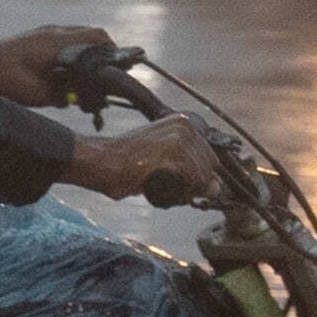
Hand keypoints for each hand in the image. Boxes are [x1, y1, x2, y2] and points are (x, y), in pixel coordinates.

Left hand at [0, 26, 112, 106]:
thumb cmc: (7, 80)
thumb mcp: (42, 94)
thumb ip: (68, 92)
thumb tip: (86, 96)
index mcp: (61, 42)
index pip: (100, 37)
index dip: (114, 53)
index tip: (117, 72)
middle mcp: (55, 32)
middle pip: (92, 37)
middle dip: (100, 57)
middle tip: (100, 80)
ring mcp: (44, 33)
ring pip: (77, 40)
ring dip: (84, 57)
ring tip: (81, 81)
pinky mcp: (35, 38)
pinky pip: (61, 42)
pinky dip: (69, 56)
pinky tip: (63, 76)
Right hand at [68, 116, 223, 202]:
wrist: (100, 161)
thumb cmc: (127, 163)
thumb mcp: (164, 161)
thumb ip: (191, 171)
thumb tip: (217, 188)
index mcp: (183, 123)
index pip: (212, 160)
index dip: (199, 178)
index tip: (180, 183)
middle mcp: (184, 126)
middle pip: (210, 170)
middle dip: (193, 186)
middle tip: (167, 187)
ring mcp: (178, 138)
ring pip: (201, 178)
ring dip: (184, 191)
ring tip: (159, 187)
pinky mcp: (171, 152)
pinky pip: (190, 182)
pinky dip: (176, 193)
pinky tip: (156, 187)